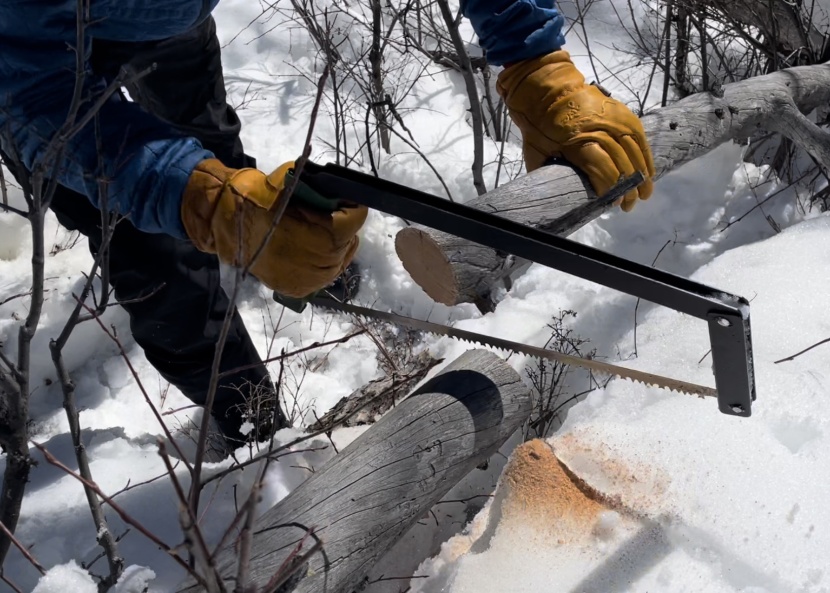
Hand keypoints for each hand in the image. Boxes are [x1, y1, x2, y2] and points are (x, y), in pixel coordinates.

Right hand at [181, 159, 367, 296]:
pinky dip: (322, 264)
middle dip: (343, 229)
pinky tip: (314, 252)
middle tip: (334, 216)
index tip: (345, 202)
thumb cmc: (262, 200)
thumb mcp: (295, 184)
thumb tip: (340, 193)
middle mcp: (324, 261)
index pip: (355, 220)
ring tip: (324, 235)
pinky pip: (321, 277)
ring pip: (338, 262)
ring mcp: (312, 279)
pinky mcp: (300, 289)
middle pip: (348, 242)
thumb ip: (322, 191)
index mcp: (326, 233)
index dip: (352, 209)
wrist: (229, 225)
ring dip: (336, 248)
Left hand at [497, 50, 655, 210]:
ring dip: (642, 176)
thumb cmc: (538, 126)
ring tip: (645, 194)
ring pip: (635, 152)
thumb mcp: (536, 153)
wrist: (546, 89)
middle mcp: (601, 131)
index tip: (612, 204)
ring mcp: (614, 120)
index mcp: (579, 144)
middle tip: (629, 206)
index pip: (605, 172)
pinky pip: (639, 137)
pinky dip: (645, 155)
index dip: (612, 190)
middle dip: (628, 189)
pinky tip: (648, 171)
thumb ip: (549, 173)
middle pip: (623, 166)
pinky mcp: (622, 113)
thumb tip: (557, 195)